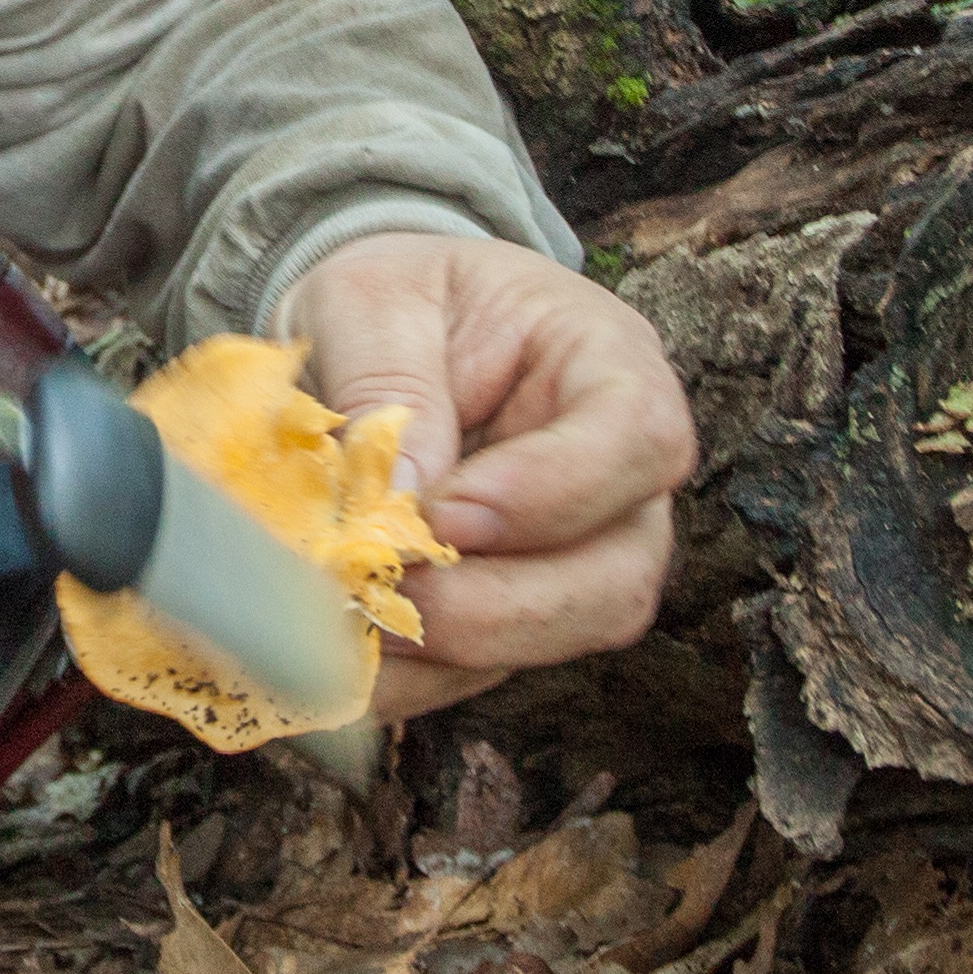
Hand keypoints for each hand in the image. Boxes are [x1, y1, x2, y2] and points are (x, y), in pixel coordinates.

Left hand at [279, 230, 692, 719]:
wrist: (368, 334)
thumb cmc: (393, 302)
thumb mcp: (373, 298)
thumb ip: (389, 381)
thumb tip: (400, 498)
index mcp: (607, 365)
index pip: (639, 440)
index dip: (553, 494)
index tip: (447, 512)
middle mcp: (617, 478)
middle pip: (618, 577)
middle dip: (497, 607)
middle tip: (382, 586)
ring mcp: (576, 556)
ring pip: (558, 641)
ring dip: (446, 652)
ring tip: (343, 618)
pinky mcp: (513, 612)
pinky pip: (481, 673)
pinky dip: (407, 676)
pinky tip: (333, 649)